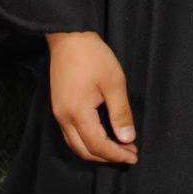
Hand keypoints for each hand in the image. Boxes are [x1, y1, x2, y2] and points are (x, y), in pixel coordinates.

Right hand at [47, 31, 136, 164]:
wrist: (69, 36)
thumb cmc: (93, 56)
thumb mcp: (114, 82)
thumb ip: (120, 112)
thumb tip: (128, 138)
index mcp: (77, 113)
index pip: (98, 145)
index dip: (117, 154)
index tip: (134, 156)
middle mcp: (64, 118)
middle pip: (84, 151)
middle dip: (107, 157)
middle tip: (128, 154)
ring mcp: (58, 113)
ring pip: (75, 145)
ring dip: (95, 151)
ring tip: (117, 148)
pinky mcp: (58, 106)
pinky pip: (71, 134)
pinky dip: (86, 141)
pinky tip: (101, 135)